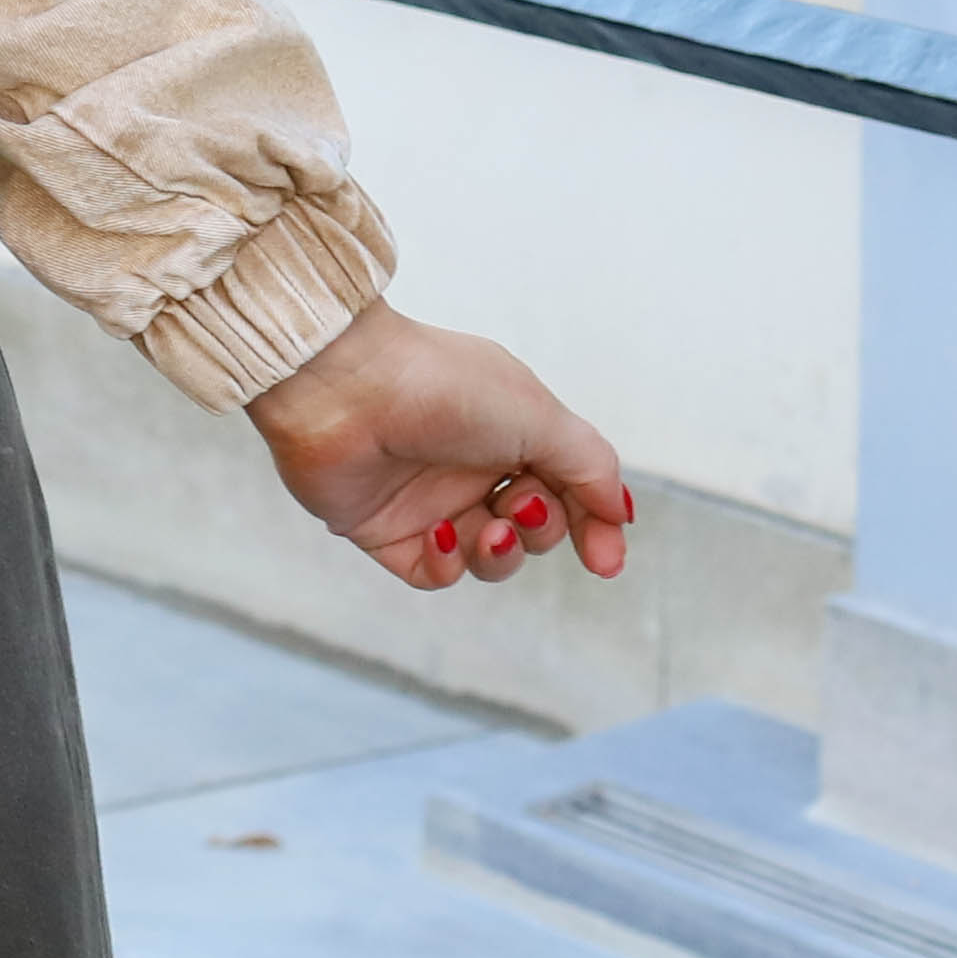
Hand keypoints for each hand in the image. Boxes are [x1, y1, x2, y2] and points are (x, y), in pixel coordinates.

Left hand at [244, 297, 632, 593]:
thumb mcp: (536, 414)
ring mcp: (424, 495)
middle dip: (541, 530)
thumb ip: (587, 465)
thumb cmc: (438, 385)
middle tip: (519, 502)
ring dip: (501, 556)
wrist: (339, 385)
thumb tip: (617, 515)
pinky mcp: (381, 526)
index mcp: (504, 425)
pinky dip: (447, 565)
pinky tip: (442, 537)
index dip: (591, 525)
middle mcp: (466, 461)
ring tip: (490, 529)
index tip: (605, 562)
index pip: (565, 486)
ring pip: (488, 556)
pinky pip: (432, 572)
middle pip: (532, 527)